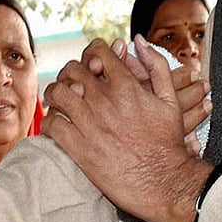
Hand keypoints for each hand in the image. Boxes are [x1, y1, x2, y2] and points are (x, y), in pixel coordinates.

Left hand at [44, 36, 212, 221]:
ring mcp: (90, 124)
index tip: (92, 65)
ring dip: (56, 95)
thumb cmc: (168, 142)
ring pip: (57, 94)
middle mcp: (105, 101)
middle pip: (72, 70)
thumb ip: (156, 65)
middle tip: (73, 83)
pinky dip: (50, 123)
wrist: (164, 181)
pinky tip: (58, 127)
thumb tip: (139, 40)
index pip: (97, 52)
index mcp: (126, 86)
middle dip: (71, 72)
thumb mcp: (170, 99)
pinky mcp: (79, 149)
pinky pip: (52, 126)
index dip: (91, 53)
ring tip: (61, 103)